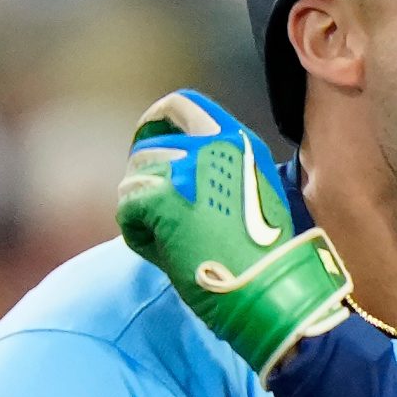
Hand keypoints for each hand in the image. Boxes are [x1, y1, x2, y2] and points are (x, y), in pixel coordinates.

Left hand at [113, 89, 351, 379]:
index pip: (181, 106)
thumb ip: (223, 172)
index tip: (149, 144)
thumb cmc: (264, 256)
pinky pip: (127, 208)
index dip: (155, 122)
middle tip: (157, 212)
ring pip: (134, 178)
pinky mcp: (163, 199)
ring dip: (143, 210)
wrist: (269, 291)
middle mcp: (212, 144)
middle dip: (147, 181)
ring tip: (169, 239)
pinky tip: (163, 253)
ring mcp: (186, 169)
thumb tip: (179, 173)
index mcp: (239, 141)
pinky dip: (138, 233)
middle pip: (149, 147)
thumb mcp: (255, 195)